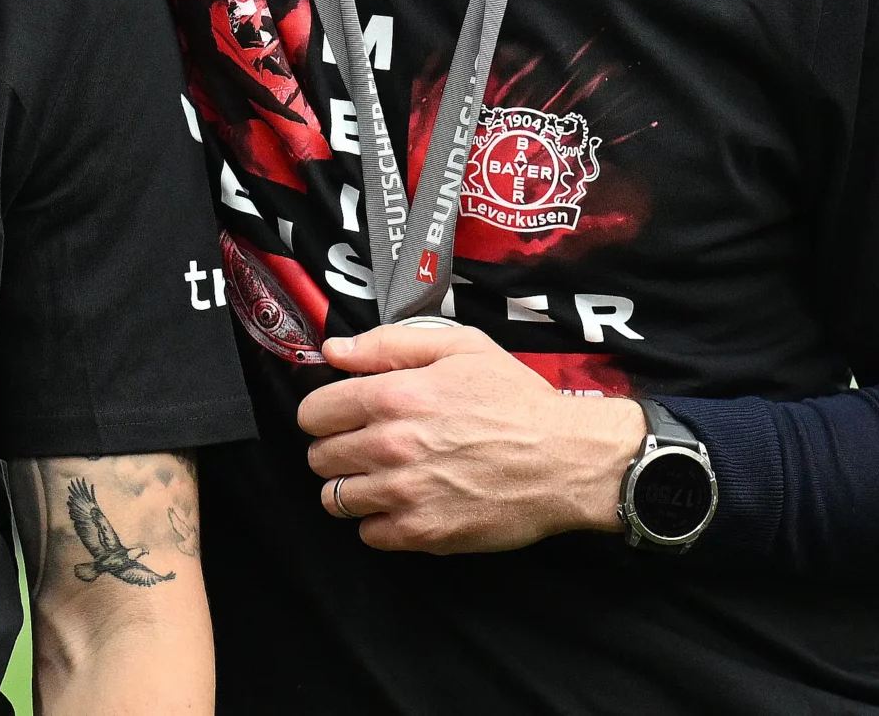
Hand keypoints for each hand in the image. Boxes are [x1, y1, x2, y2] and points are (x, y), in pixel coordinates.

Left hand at [297, 323, 644, 553]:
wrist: (566, 458)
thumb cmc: (515, 399)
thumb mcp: (459, 347)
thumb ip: (388, 344)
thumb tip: (334, 350)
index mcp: (394, 396)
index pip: (312, 413)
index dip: (322, 413)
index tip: (341, 416)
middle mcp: (390, 446)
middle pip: (319, 458)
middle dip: (336, 450)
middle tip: (366, 447)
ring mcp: (405, 494)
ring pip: (336, 499)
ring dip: (352, 488)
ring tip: (381, 479)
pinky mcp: (424, 533)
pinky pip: (369, 534)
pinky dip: (379, 522)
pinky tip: (404, 504)